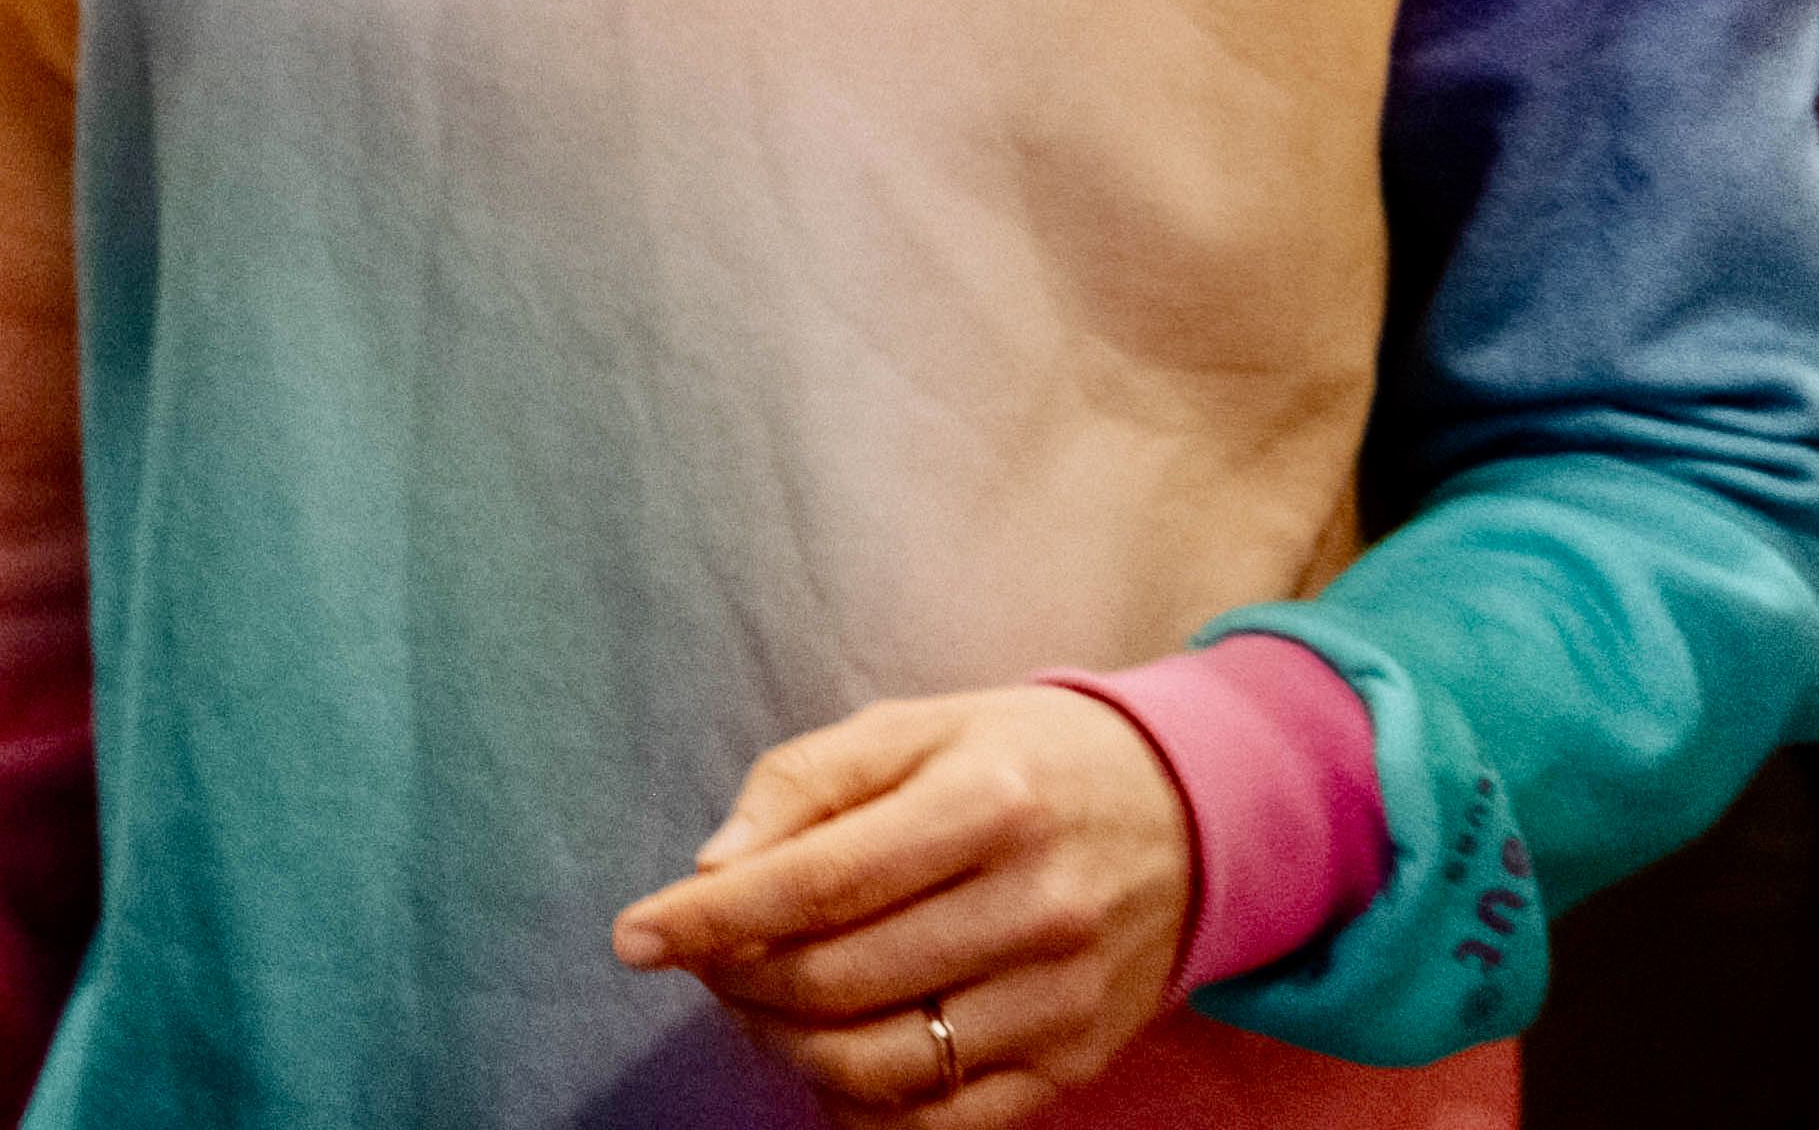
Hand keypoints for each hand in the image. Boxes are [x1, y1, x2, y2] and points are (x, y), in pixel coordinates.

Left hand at [612, 687, 1190, 1122]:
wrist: (1185, 815)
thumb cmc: (1016, 762)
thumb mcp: (912, 728)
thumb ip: (802, 784)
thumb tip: (711, 869)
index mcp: (988, 804)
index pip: (820, 882)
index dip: (711, 918)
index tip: (633, 936)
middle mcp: (1036, 908)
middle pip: (839, 979)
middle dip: (737, 979)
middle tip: (702, 956)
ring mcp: (1062, 998)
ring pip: (880, 1063)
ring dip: (783, 1044)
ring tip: (755, 1001)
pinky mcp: (1075, 1062)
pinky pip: (941, 1120)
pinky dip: (858, 1102)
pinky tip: (824, 1050)